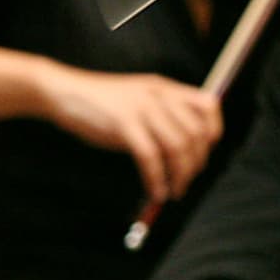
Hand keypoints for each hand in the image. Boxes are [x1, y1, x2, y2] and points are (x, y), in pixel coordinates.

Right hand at [38, 65, 221, 203]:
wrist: (65, 92)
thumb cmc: (102, 102)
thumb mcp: (139, 97)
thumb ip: (162, 112)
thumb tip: (185, 145)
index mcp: (165, 88)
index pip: (208, 105)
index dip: (213, 131)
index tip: (206, 152)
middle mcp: (159, 96)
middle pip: (195, 132)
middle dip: (197, 162)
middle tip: (188, 180)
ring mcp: (142, 110)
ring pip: (177, 146)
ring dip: (180, 174)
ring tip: (175, 191)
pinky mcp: (123, 125)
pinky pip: (150, 157)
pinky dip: (156, 178)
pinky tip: (156, 191)